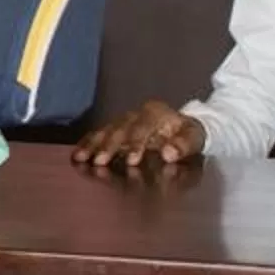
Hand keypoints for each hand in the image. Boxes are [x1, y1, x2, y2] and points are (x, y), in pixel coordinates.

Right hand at [71, 100, 207, 170]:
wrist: (184, 127)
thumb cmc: (191, 135)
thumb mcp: (195, 138)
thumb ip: (184, 145)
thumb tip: (169, 153)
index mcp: (155, 112)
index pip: (142, 128)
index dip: (136, 144)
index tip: (131, 161)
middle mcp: (136, 113)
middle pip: (119, 128)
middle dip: (109, 146)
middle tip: (99, 161)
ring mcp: (125, 119)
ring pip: (106, 130)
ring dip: (93, 145)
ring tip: (81, 158)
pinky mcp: (117, 127)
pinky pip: (100, 133)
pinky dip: (89, 143)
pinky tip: (78, 153)